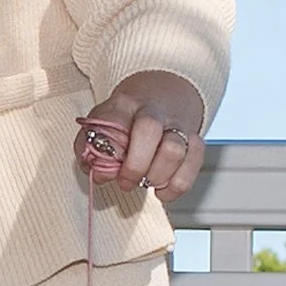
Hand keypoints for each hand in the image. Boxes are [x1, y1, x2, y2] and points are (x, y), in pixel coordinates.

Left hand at [76, 70, 206, 198]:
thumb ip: (90, 148)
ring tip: (145, 183)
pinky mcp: (195, 141)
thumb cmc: (127, 119)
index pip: (115, 121)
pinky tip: (162, 189)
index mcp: (124, 104)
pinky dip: (176, 185)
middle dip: (135, 166)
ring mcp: (178, 125)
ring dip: (157, 177)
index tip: (103, 170)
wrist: (163, 96)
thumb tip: (98, 174)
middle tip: (126, 182)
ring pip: (175, 150)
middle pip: (149, 130)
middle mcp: (154, 111)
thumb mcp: (100, 124)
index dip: (109, 150)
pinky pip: (193, 165)